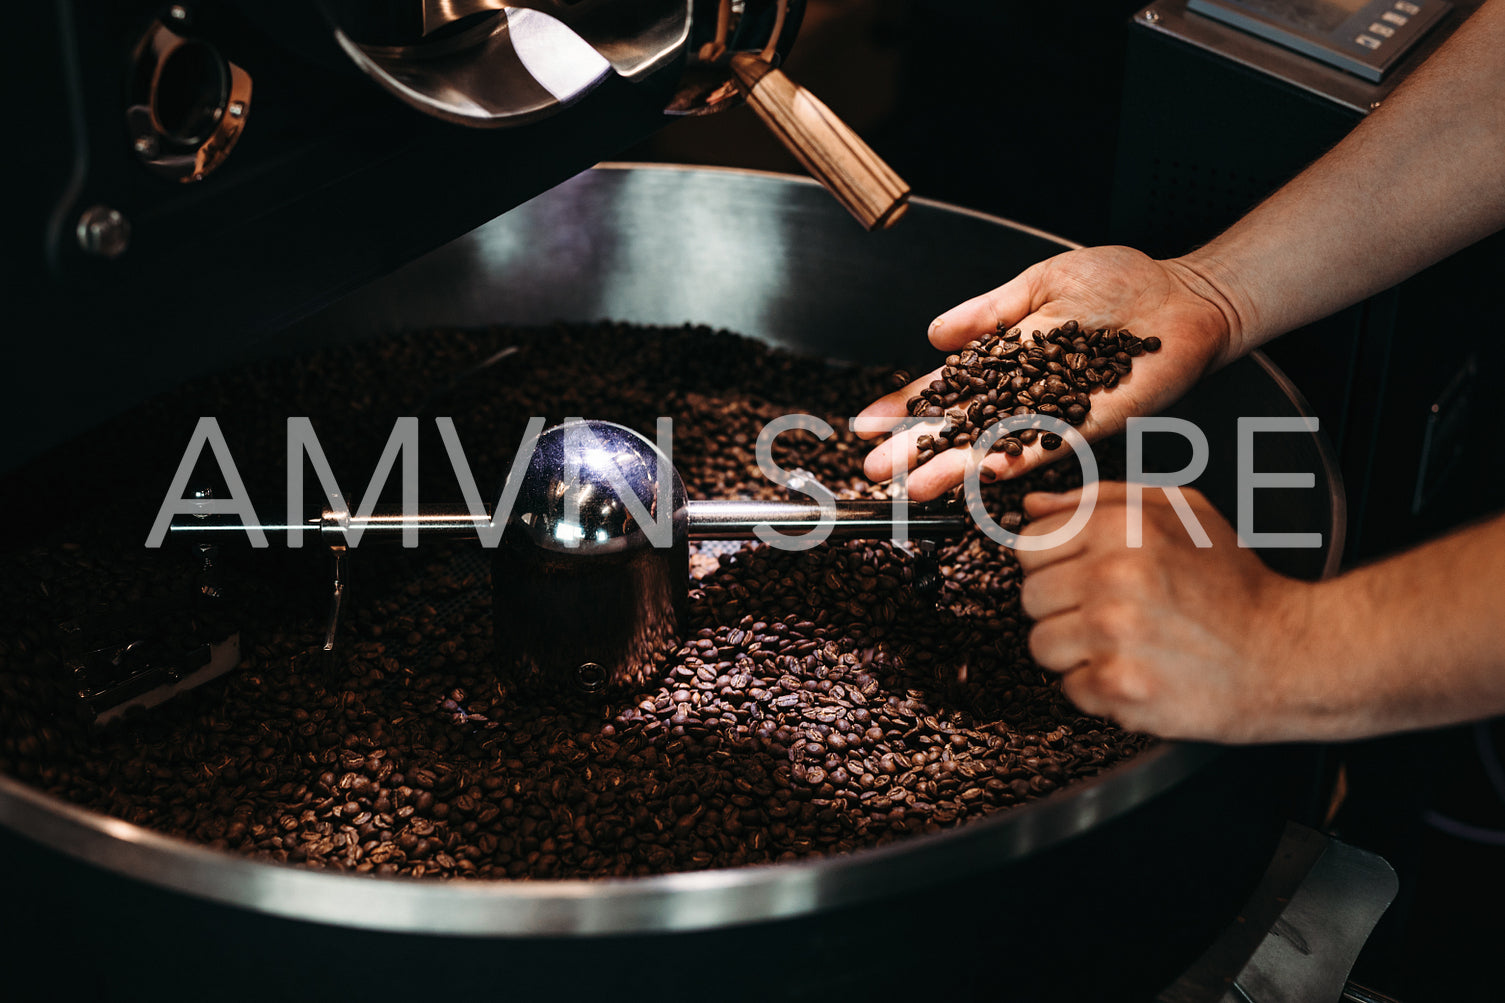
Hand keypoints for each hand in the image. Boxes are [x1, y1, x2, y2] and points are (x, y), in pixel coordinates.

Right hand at [856, 246, 1236, 500]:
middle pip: (960, 426)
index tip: (867, 425)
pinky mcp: (1089, 422)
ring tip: (912, 486)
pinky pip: (1046, 446)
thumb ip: (988, 310)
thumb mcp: (1039, 283)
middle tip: (875, 471)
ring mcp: (1054, 411)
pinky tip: (979, 473)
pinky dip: (1013, 460)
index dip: (904, 407)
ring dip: (952, 467)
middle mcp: (1024, 393)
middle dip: (916, 448)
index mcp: (1005, 359)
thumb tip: (933, 334)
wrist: (1183, 295)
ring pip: (994, 445)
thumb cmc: (1121, 283)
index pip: (944, 387)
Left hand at [1015, 482, 1315, 742]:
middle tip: (1114, 613)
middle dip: (1065, 607)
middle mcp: (1112, 577)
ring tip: (1126, 644)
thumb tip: (1034, 506)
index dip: (1054, 564)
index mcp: (1121, 527)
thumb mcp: (1183, 513)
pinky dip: (1099, 688)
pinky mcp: (1119, 688)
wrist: (1290, 655)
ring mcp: (1113, 636)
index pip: (1029, 546)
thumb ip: (1099, 499)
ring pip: (1042, 645)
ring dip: (1077, 651)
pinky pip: (1070, 688)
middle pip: (1030, 598)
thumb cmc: (1236, 585)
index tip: (1083, 576)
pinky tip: (1139, 671)